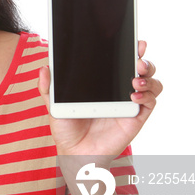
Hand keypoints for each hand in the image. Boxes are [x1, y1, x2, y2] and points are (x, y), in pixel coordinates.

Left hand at [38, 40, 162, 157]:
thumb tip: (44, 68)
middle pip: (141, 67)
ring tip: (135, 79)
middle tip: (137, 59)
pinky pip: (150, 102)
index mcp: (103, 81)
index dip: (129, 49)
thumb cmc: (67, 127)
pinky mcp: (136, 117)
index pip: (120, 59)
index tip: (133, 41)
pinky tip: (133, 95)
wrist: (74, 153)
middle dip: (143, 59)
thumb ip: (49, 87)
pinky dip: (147, 95)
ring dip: (148, 76)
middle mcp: (119, 88)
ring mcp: (130, 102)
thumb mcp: (54, 104)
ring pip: (151, 82)